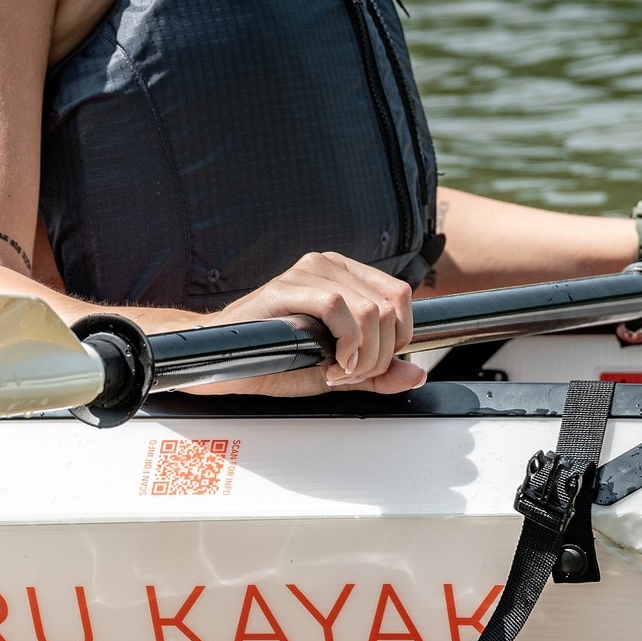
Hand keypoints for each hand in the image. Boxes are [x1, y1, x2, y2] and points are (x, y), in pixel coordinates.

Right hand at [206, 251, 424, 395]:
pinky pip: (337, 308)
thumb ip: (378, 371)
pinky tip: (327, 363)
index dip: (396, 339)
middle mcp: (330, 266)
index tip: (368, 364)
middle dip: (378, 355)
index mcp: (346, 276)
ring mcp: (308, 272)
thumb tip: (416, 374)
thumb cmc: (274, 358)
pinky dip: (343, 344)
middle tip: (348, 374)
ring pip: (370, 311)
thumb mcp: (337, 370)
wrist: (225, 359)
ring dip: (361, 355)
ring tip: (335, 371)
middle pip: (389, 307)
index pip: (400, 296)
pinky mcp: (287, 287)